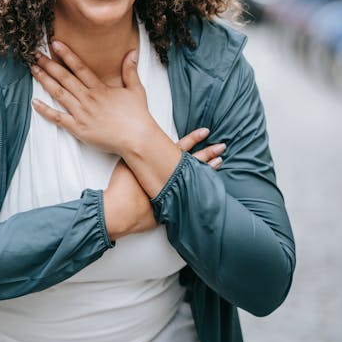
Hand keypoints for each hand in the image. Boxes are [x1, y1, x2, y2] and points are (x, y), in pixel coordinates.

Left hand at [31, 40, 152, 155]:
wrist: (137, 139)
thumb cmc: (137, 116)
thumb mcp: (136, 89)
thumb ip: (130, 70)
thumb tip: (131, 52)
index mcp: (100, 89)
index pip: (79, 67)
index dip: (66, 54)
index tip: (55, 44)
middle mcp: (88, 99)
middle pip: (65, 78)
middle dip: (49, 65)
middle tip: (35, 54)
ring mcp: (82, 114)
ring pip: (59, 94)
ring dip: (45, 81)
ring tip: (33, 70)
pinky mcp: (78, 129)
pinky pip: (58, 118)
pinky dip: (45, 110)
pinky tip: (34, 103)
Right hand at [103, 128, 225, 238]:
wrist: (120, 210)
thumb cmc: (121, 186)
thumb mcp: (127, 162)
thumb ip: (136, 153)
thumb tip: (137, 145)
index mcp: (161, 164)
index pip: (181, 147)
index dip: (194, 138)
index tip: (206, 131)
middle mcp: (171, 177)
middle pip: (194, 162)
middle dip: (209, 153)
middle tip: (222, 146)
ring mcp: (174, 192)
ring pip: (196, 179)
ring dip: (209, 170)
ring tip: (220, 162)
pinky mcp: (172, 207)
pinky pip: (190, 198)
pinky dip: (201, 193)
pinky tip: (211, 189)